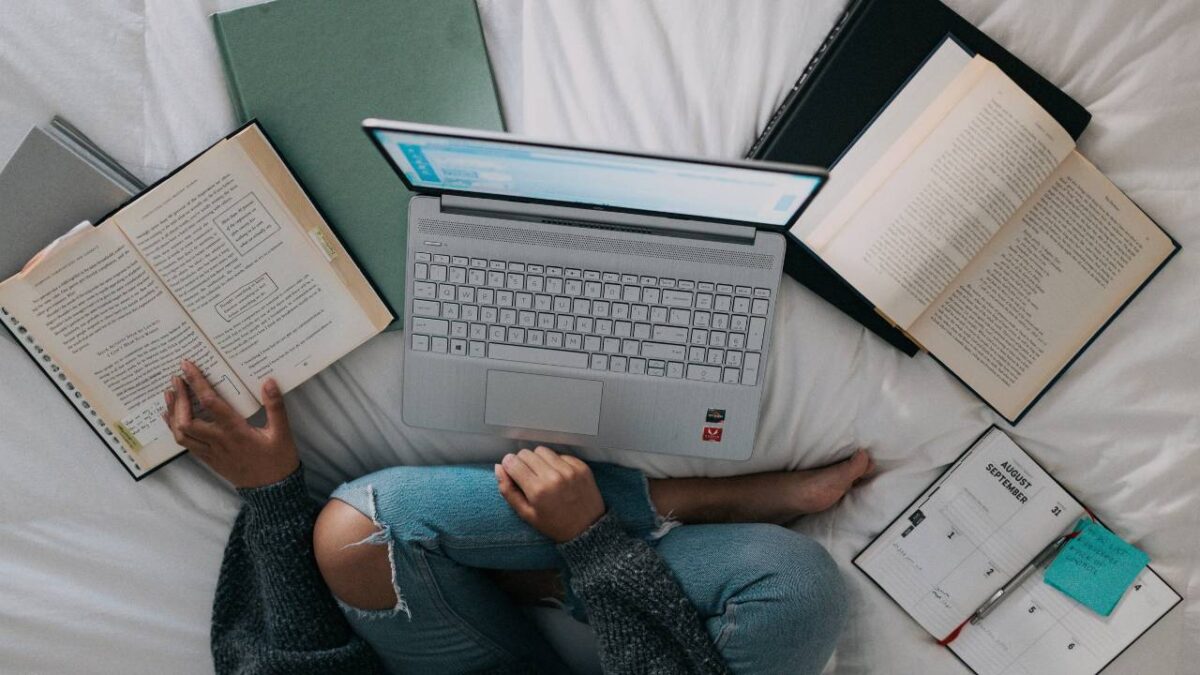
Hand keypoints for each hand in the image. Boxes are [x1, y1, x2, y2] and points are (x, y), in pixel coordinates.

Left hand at [163, 360, 298, 488]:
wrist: (272, 491)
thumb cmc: (278, 460)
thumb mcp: (282, 433)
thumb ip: (275, 406)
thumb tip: (268, 382)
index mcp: (235, 431)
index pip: (210, 403)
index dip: (197, 383)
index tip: (187, 366)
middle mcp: (218, 441)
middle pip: (186, 420)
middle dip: (178, 398)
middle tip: (175, 379)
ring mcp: (211, 452)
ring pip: (181, 434)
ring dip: (172, 413)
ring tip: (170, 394)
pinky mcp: (209, 460)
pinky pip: (186, 444)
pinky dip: (175, 428)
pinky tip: (171, 418)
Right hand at [495, 447, 604, 542]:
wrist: (587, 528)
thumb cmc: (554, 524)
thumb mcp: (526, 514)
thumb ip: (508, 491)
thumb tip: (498, 468)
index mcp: (537, 490)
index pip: (513, 462)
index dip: (509, 465)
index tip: (511, 470)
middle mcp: (553, 476)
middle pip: (527, 453)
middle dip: (522, 462)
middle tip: (527, 475)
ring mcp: (569, 470)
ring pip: (543, 450)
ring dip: (538, 459)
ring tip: (542, 474)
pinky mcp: (581, 466)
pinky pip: (560, 455)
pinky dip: (555, 462)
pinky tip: (558, 476)